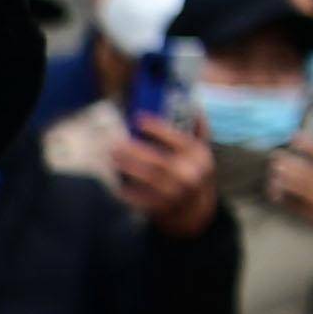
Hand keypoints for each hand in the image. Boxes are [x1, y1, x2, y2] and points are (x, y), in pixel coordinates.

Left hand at [108, 112, 219, 234]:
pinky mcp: (160, 207)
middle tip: (115, 142)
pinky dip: (125, 190)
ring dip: (127, 167)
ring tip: (112, 157)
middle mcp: (189, 174)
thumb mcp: (201, 151)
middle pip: (159, 160)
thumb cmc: (193, 171)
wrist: (194, 208)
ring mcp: (175, 193)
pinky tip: (115, 181)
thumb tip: (193, 105)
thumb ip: (197, 130)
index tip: (137, 118)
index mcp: (199, 156)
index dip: (157, 128)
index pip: (178, 139)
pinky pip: (139, 198)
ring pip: (147, 178)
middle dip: (135, 151)